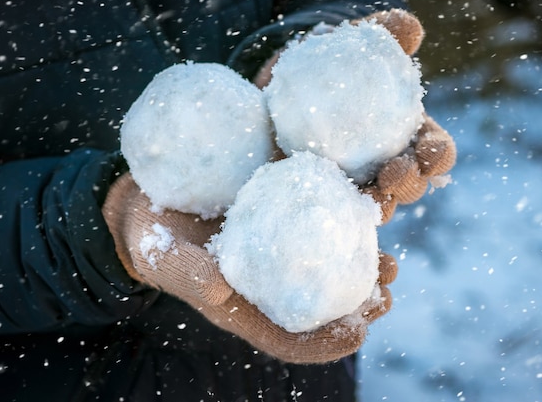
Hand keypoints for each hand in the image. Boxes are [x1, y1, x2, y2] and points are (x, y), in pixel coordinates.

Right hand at [102, 173, 397, 363]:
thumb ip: (185, 272)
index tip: (357, 335)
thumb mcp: (160, 256)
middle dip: (358, 305)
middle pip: (322, 302)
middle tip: (384, 296)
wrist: (151, 197)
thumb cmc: (154, 236)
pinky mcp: (285, 204)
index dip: (324, 343)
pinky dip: (348, 213)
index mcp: (248, 302)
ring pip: (331, 261)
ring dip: (363, 265)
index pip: (290, 336)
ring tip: (390, 264)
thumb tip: (220, 286)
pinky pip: (321, 212)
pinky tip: (368, 202)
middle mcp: (273, 278)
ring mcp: (282, 242)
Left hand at [254, 9, 455, 219]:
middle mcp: (384, 165)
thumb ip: (382, 33)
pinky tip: (336, 230)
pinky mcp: (319, 197)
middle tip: (393, 175)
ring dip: (379, 209)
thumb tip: (408, 29)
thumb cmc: (328, 63)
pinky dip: (343, 230)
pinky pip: (335, 220)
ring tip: (370, 203)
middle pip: (409, 185)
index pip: (433, 150)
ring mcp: (352, 186)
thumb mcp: (352, 42)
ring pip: (376, 208)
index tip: (429, 153)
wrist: (282, 86)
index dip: (437, 155)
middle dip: (409, 184)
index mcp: (404, 135)